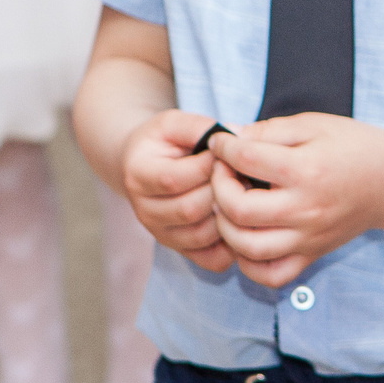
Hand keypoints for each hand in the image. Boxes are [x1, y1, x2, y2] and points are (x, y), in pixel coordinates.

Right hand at [119, 111, 232, 271]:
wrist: (144, 167)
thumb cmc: (163, 142)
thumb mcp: (174, 123)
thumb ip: (199, 127)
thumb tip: (234, 138)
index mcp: (138, 176)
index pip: (175, 179)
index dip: (208, 165)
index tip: (229, 152)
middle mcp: (145, 211)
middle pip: (190, 210)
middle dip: (223, 191)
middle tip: (244, 174)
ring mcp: (161, 234)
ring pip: (202, 235)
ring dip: (230, 216)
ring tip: (244, 193)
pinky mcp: (179, 249)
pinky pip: (211, 259)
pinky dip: (232, 245)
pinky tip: (241, 220)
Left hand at [209, 114, 383, 287]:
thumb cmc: (353, 146)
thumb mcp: (314, 124)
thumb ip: (270, 130)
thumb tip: (231, 138)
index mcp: (307, 170)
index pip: (247, 159)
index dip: (223, 147)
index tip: (220, 142)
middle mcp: (307, 209)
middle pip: (240, 209)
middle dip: (218, 187)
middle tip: (221, 173)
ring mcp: (310, 237)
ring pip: (248, 247)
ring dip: (225, 226)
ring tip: (228, 206)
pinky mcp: (312, 254)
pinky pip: (271, 275)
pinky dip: (247, 263)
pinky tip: (244, 238)